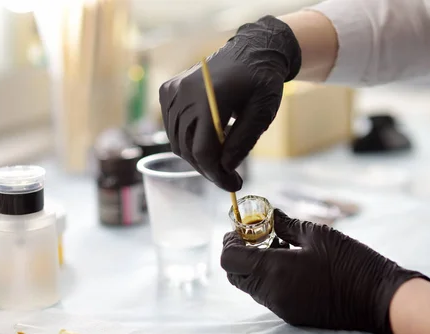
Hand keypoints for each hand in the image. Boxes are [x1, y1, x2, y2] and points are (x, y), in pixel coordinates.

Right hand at [159, 16, 301, 191]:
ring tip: (222, 154)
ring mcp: (173, 91)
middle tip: (229, 177)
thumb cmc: (261, 81)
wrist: (251, 51)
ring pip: (177, 142)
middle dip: (209, 169)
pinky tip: (209, 135)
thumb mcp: (262, 113)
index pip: (202, 150)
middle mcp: (185, 93)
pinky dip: (187, 139)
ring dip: (198, 155)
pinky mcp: (168, 90)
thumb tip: (225, 169)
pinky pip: (172, 127)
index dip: (216, 175)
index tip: (233, 185)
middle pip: (187, 149)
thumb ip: (242, 142)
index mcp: (210, 97)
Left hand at [221, 209, 429, 333]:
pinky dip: (269, 278)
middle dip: (240, 254)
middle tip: (258, 235)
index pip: (230, 259)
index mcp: (274, 271)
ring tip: (279, 246)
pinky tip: (291, 263)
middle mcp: (272, 294)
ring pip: (251, 287)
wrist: (380, 300)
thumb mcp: (318, 234)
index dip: (231, 241)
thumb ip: (285, 224)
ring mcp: (282, 308)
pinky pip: (268, 296)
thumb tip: (267, 214)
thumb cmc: (352, 262)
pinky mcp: (293, 316)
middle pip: (235, 275)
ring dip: (255, 266)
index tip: (242, 228)